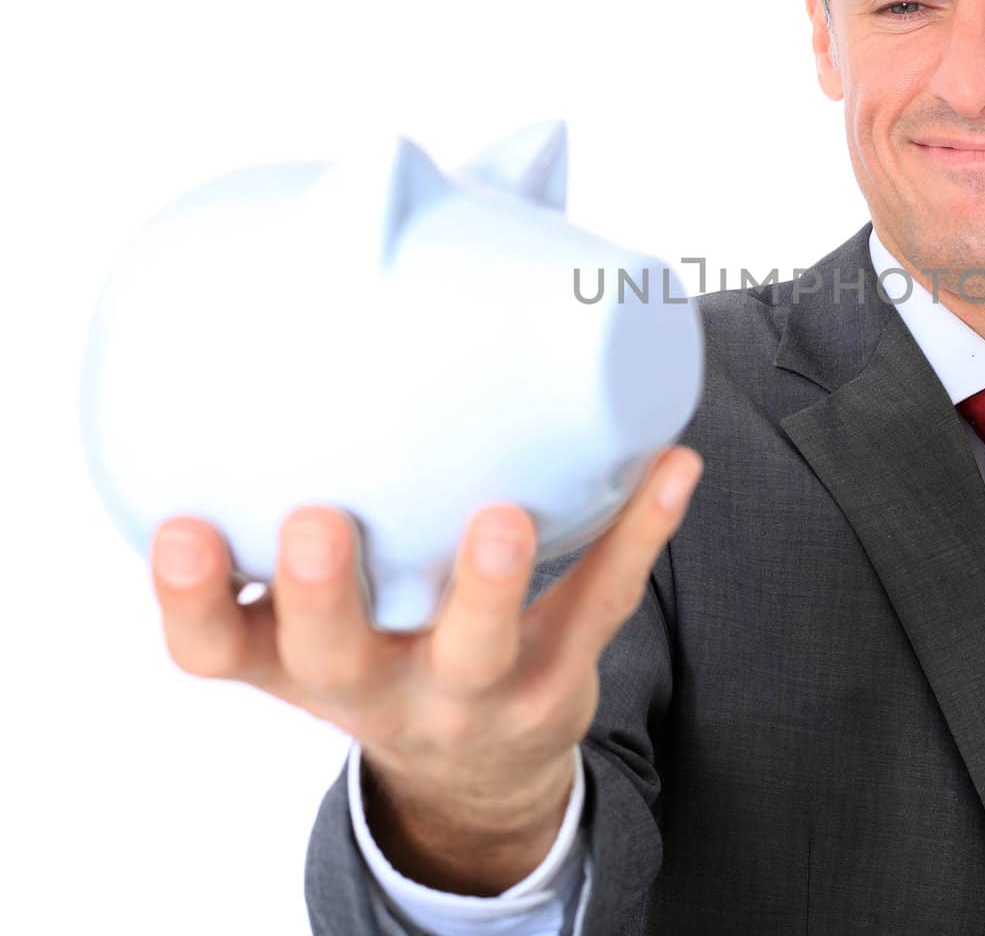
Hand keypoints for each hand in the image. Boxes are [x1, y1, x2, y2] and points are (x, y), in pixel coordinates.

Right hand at [147, 445, 702, 889]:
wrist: (478, 770)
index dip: (189, 600)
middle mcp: (376, 687)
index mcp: (299, 664)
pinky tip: (672, 466)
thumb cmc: (382, 652)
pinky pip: (603, 602)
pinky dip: (641, 531)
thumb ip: (290, 524)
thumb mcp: (313, 618)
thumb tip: (289, 344)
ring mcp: (473, 691)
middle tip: (318, 526)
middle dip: (324, 598)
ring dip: (488, 583)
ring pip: (478, 648)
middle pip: (339, 659)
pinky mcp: (560, 671)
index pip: (217, 651)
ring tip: (501, 517)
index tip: (182, 530)